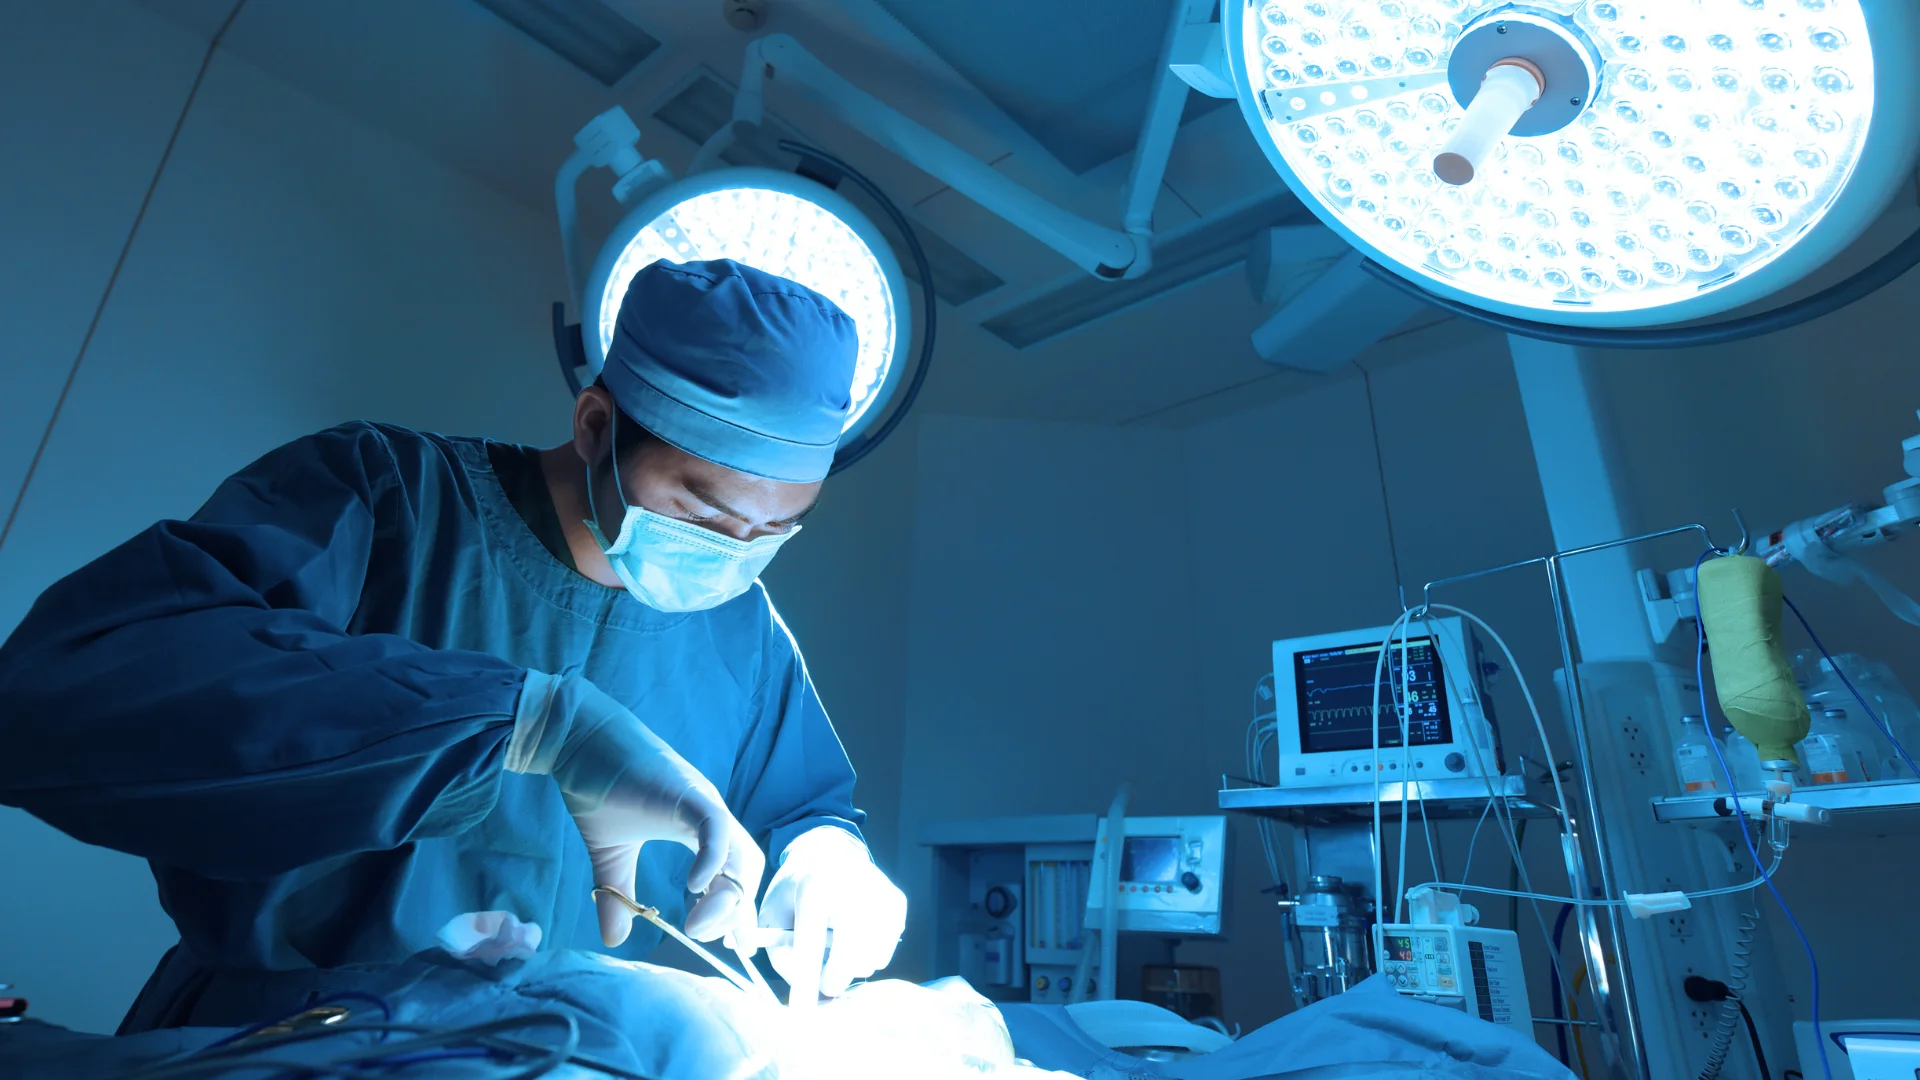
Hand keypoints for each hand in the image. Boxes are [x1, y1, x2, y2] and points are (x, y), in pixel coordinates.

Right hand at [534, 676, 765, 946]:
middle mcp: (711, 818)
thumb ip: (617, 894)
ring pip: (740, 853)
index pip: (736, 873)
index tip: (723, 943)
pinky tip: (695, 887)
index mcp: (701, 829)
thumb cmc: (598, 789)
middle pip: (747, 868)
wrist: (577, 742)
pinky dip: (713, 860)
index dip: (735, 910)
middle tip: (703, 936)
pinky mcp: (688, 794)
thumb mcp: (609, 855)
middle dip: (734, 912)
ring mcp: (703, 804)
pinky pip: (715, 829)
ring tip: (700, 924)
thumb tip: (614, 938)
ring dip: (728, 896)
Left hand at [759, 826, 905, 1006]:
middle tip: (823, 984)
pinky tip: (855, 936)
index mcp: (814, 888)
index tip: (801, 1008)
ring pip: (870, 957)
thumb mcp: (772, 913)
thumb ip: (778, 950)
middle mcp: (852, 888)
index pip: (811, 941)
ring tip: (836, 946)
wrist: (829, 851)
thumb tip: (802, 984)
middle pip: (850, 954)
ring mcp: (880, 895)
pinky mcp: (897, 903)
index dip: (805, 978)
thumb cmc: (795, 889)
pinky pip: (885, 951)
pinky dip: (869, 955)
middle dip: (833, 978)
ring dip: (851, 966)